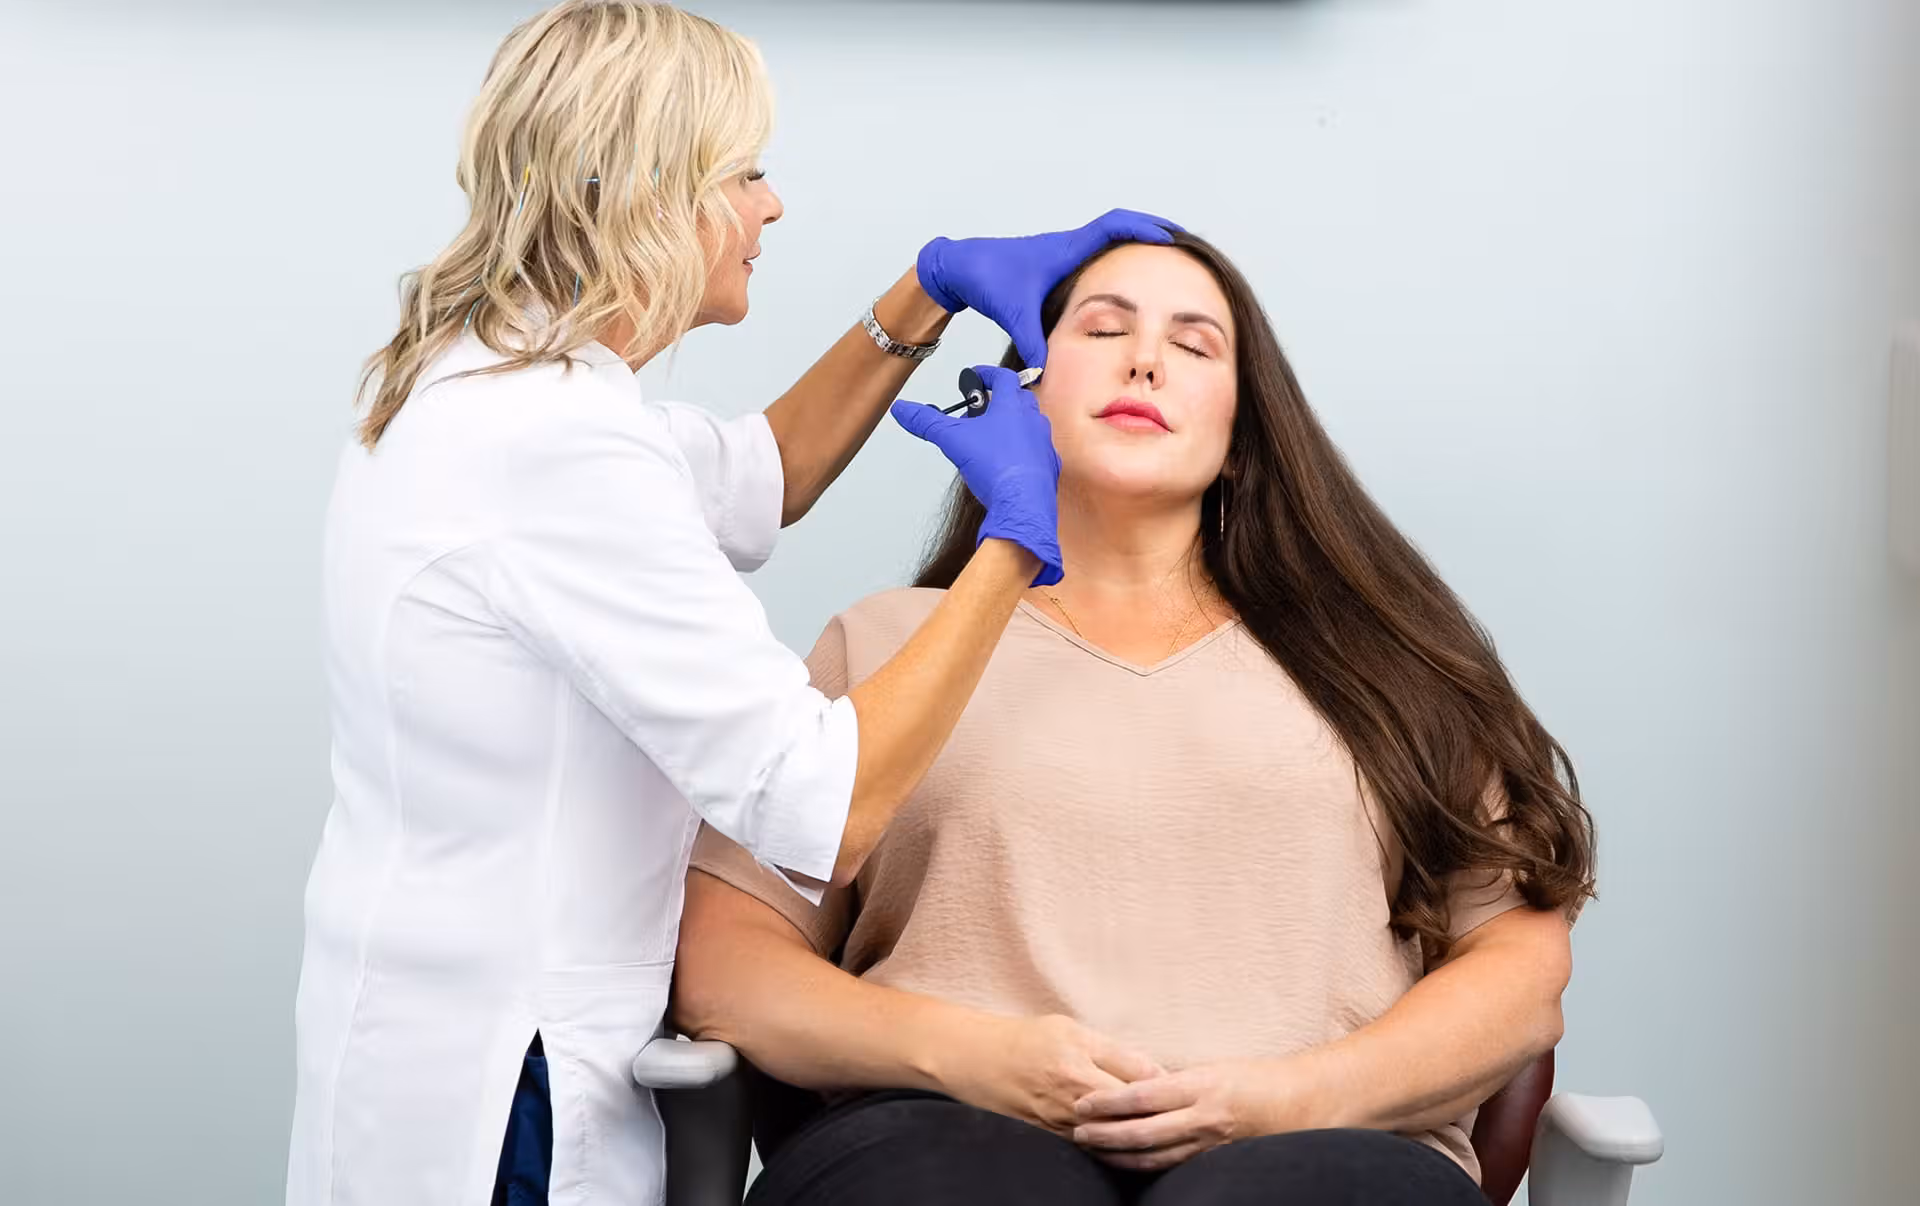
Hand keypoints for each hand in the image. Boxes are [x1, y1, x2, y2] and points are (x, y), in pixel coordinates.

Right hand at [891, 365, 1062, 584]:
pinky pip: (1038, 452)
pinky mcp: (1049, 467)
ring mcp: (1044, 444)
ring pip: (1031, 425)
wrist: (1023, 504)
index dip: (988, 373)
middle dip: (1000, 401)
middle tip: (981, 411)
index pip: (1004, 377)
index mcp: (1012, 407)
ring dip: (1014, 425)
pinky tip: (1009, 464)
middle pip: (1019, 399)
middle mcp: (1033, 421)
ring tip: (992, 438)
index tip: (976, 376)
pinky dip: (1024, 452)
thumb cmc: (995, 467)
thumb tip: (902, 408)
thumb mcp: (952, 440)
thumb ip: (927, 422)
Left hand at [916, 209, 1182, 367]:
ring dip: (1129, 242)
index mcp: (1064, 249)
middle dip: (1146, 231)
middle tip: (1175, 243)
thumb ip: (1033, 341)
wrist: (958, 267)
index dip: (1142, 229)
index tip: (1168, 238)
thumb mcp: (1013, 312)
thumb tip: (1046, 372)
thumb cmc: (984, 277)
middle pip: (1116, 226)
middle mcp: (1065, 245)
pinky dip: (1110, 258)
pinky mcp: (1052, 264)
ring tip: (1156, 257)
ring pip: (1104, 239)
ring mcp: (1059, 252)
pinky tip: (1119, 277)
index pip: (1112, 227)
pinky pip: (1090, 253)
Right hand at [936, 1014, 1164, 1136]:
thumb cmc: (1028, 1040)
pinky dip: (1114, 1147)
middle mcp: (1073, 1101)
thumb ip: (1115, 1052)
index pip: (1138, 1085)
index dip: (1165, 1088)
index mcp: (1081, 1068)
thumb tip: (1156, 1071)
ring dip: (1139, 1135)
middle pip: (1129, 1117)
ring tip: (1164, 1132)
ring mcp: (1062, 1124)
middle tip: (1182, 1115)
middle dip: (1158, 1116)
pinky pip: (1092, 1149)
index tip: (1183, 1090)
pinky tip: (1130, 1143)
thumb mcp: (1072, 1031)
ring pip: (1114, 1138)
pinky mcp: (1052, 1138)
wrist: (978, 1062)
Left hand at [1072, 1059, 1300, 1170]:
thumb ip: (1177, 1082)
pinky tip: (1126, 1164)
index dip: (1109, 1102)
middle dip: (1105, 1134)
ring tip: (1092, 1149)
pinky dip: (1146, 1166)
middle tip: (1077, 1131)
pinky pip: (1174, 1167)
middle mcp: (1204, 1117)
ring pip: (1155, 1157)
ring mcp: (1211, 1144)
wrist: (1302, 1103)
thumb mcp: (1213, 1069)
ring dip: (1119, 1155)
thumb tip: (1138, 1088)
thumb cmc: (1256, 1078)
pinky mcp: (1216, 1161)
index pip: (1144, 1095)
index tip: (1083, 1103)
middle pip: (1143, 1132)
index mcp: (1201, 1086)